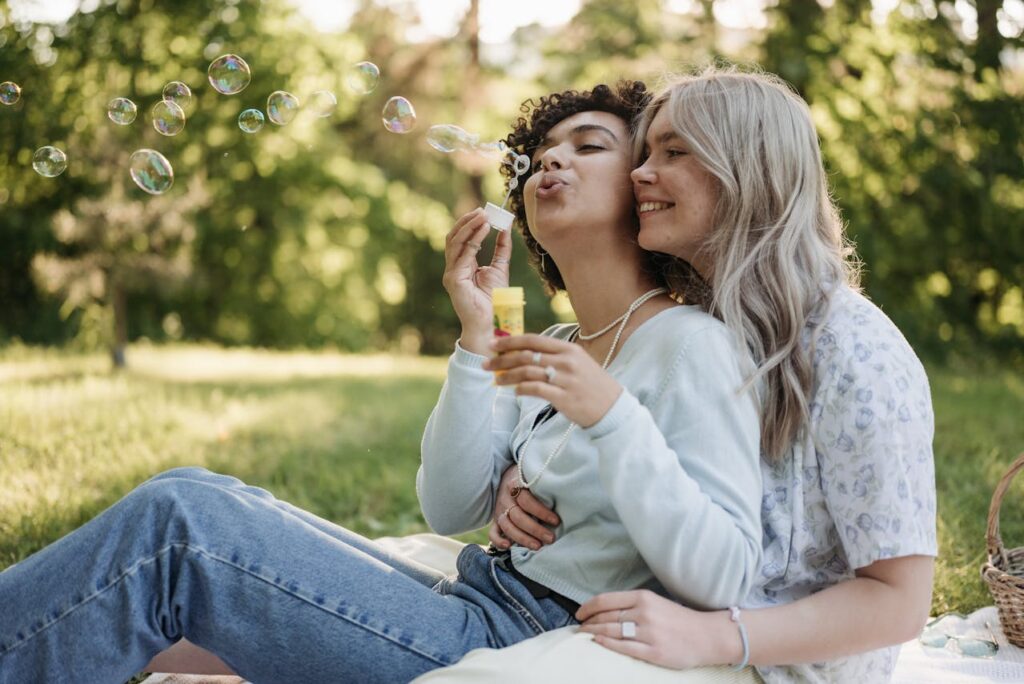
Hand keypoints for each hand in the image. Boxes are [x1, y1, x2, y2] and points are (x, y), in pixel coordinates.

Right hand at [441, 208, 511, 352]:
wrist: (491, 321)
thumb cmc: (494, 300)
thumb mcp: (500, 268)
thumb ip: (501, 249)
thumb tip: (505, 228)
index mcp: (461, 265)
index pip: (461, 239)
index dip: (470, 224)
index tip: (484, 212)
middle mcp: (453, 268)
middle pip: (454, 237)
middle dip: (467, 221)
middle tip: (482, 210)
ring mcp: (451, 274)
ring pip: (455, 242)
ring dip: (469, 226)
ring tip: (483, 216)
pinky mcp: (453, 279)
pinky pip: (462, 254)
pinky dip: (473, 239)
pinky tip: (484, 230)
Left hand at [483, 334, 622, 426]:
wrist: (613, 408)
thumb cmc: (592, 385)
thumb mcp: (578, 362)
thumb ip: (555, 356)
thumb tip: (526, 352)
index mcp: (569, 349)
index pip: (533, 340)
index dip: (510, 341)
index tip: (493, 345)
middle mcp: (566, 361)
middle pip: (526, 355)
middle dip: (502, 359)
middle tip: (486, 364)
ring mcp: (565, 379)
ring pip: (527, 372)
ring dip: (507, 376)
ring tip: (495, 380)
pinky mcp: (564, 398)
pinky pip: (536, 390)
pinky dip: (521, 389)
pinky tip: (514, 391)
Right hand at [488, 465, 559, 551]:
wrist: (508, 474)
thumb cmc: (529, 478)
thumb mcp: (534, 477)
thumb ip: (543, 487)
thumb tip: (565, 500)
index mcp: (515, 485)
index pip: (527, 501)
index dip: (541, 512)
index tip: (556, 520)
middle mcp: (505, 498)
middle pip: (518, 516)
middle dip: (535, 529)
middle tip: (551, 538)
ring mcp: (499, 509)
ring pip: (507, 526)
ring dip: (522, 538)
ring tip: (538, 546)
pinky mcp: (495, 519)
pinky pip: (493, 532)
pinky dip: (498, 540)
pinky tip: (508, 546)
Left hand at [576, 591, 739, 669]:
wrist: (706, 635)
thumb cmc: (678, 619)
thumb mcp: (655, 603)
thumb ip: (631, 604)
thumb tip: (603, 610)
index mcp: (643, 597)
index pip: (605, 600)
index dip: (588, 607)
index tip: (579, 613)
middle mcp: (644, 613)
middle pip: (605, 617)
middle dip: (588, 623)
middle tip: (578, 628)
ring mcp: (649, 633)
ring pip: (611, 632)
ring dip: (593, 633)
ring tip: (584, 636)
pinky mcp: (654, 652)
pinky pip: (624, 648)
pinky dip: (607, 645)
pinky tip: (598, 643)